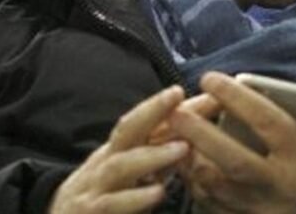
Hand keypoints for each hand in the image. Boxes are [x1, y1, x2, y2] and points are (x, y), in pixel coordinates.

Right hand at [49, 86, 189, 212]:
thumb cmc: (101, 201)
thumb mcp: (128, 177)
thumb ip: (156, 159)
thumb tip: (193, 135)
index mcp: (116, 153)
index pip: (145, 123)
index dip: (171, 107)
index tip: (205, 94)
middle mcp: (104, 164)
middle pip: (126, 130)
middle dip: (152, 109)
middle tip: (179, 94)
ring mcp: (94, 188)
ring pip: (121, 166)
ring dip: (152, 155)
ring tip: (182, 148)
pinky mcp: (90, 213)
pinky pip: (112, 204)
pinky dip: (135, 197)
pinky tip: (158, 192)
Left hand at [170, 72, 295, 213]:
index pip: (267, 122)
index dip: (237, 98)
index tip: (211, 79)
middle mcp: (281, 183)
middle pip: (233, 159)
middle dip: (200, 134)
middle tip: (175, 111)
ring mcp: (263, 208)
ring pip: (218, 187)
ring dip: (192, 162)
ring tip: (173, 137)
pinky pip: (216, 207)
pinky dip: (198, 187)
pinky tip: (187, 167)